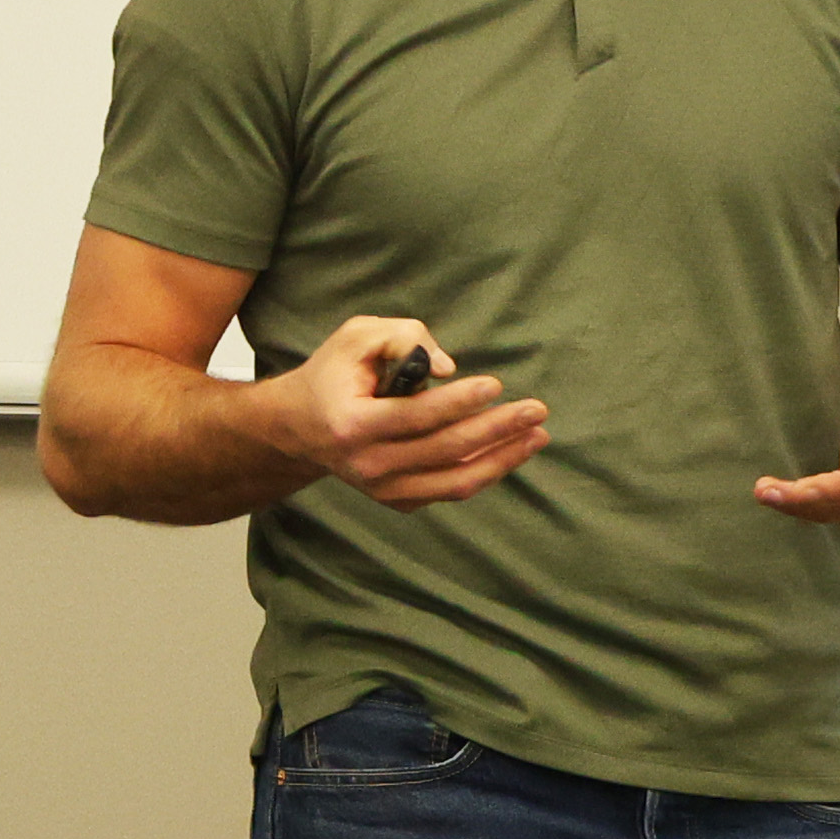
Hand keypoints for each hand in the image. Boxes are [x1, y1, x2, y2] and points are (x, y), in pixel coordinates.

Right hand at [284, 313, 543, 508]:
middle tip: (537, 409)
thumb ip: (402, 337)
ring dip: (503, 459)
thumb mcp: (357, 337)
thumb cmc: (335, 374)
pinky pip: (451, 489)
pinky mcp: (398, 501)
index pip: (416, 417)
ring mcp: (383, 490)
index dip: (459, 401)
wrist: (301, 427)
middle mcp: (368, 465)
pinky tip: (511, 448)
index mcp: (353, 424)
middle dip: (497, 429)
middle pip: (445, 451)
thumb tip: (447, 367)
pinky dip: (485, 470)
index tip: (496, 384)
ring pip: (455, 481)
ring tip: (538, 435)